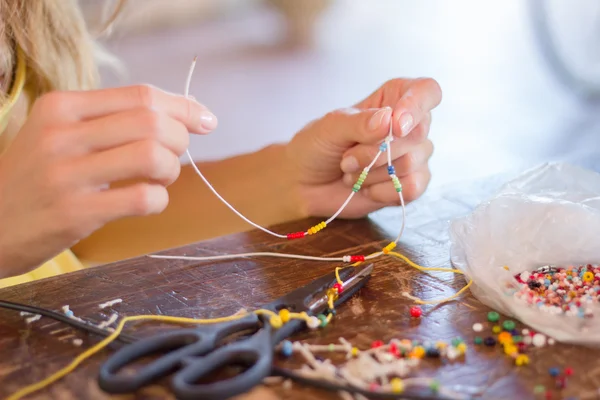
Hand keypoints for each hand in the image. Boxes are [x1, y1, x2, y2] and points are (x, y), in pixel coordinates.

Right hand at [0, 85, 216, 276]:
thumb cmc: (36, 176)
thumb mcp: (59, 133)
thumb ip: (112, 119)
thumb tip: (185, 110)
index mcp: (61, 106)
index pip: (141, 95)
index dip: (183, 107)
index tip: (205, 120)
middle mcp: (62, 134)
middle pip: (152, 123)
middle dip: (181, 139)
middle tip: (175, 155)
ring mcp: (67, 174)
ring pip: (153, 156)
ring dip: (171, 169)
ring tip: (159, 179)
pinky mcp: (75, 213)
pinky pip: (143, 198)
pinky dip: (159, 200)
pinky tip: (147, 201)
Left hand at [285, 78, 440, 217]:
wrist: (304, 185)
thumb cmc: (316, 147)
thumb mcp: (329, 127)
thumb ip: (359, 122)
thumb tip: (389, 120)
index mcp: (393, 98)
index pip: (426, 91)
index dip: (416, 105)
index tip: (396, 124)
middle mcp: (408, 126)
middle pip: (417, 132)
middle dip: (376, 151)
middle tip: (347, 158)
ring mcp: (412, 156)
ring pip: (412, 163)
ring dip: (372, 173)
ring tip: (351, 172)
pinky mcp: (409, 185)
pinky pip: (412, 188)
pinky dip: (383, 192)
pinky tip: (365, 188)